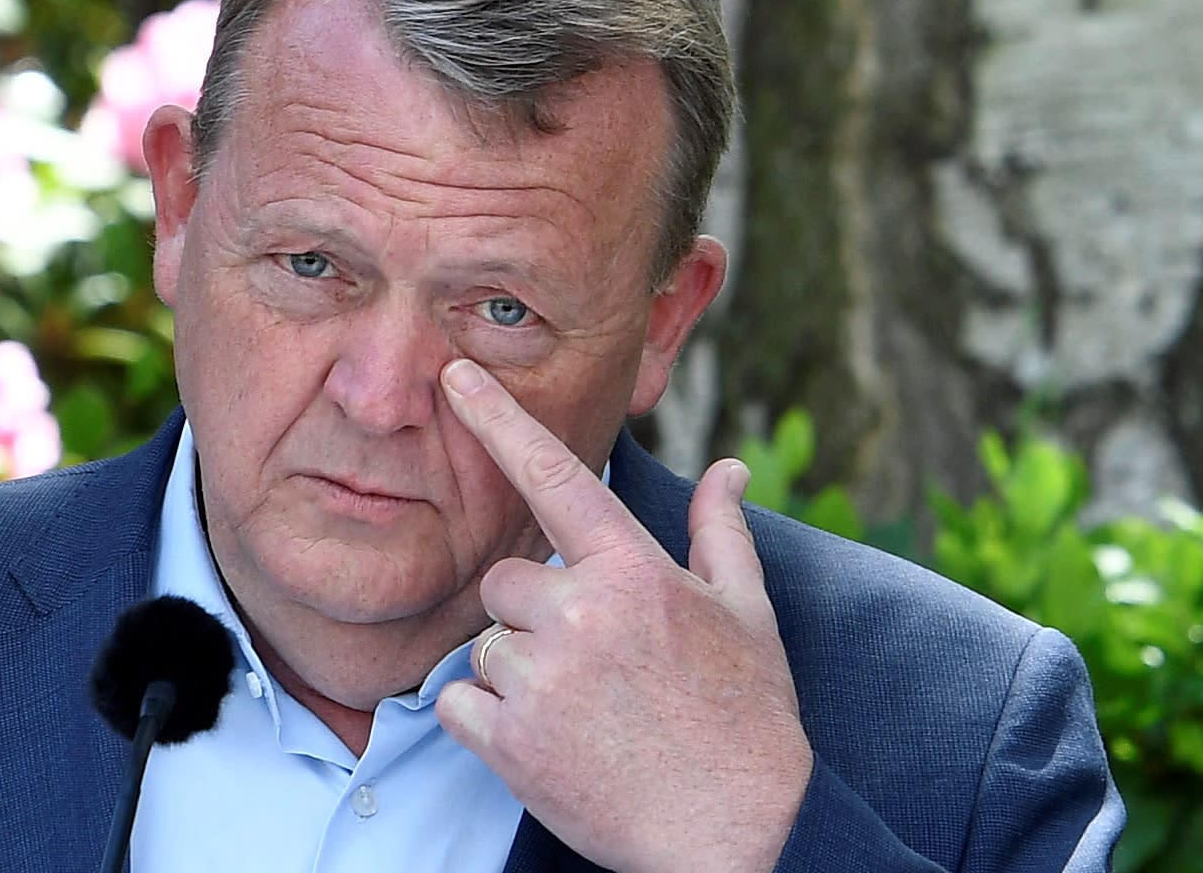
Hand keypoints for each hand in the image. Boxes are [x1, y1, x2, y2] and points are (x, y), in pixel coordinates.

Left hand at [432, 359, 812, 872]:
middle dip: (532, 614)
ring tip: (583, 713)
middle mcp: (581, 615)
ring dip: (517, 674)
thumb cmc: (747, 721)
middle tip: (586, 662)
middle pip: (504, 581)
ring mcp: (543, 681)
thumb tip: (729, 468)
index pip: (556, 475)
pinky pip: (459, 704)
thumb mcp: (747, 616)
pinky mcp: (512, 745)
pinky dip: (486, 722)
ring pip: (486, 645)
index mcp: (634, 572)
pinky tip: (545, 741)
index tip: (454, 376)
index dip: (499, 420)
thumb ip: (722, 534)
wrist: (739, 836)